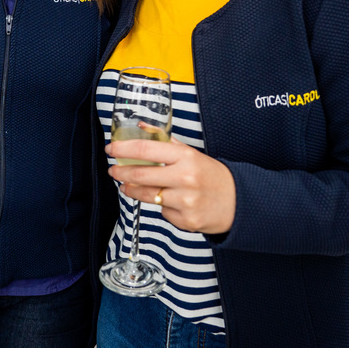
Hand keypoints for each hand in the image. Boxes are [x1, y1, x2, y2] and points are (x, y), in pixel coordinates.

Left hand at [106, 132, 236, 234]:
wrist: (237, 202)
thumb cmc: (211, 175)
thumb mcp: (190, 153)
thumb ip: (164, 140)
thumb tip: (142, 126)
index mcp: (186, 157)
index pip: (146, 150)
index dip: (123, 149)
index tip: (111, 149)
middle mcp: (185, 179)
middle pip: (140, 175)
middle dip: (120, 172)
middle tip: (113, 170)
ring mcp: (185, 201)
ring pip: (146, 196)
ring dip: (131, 190)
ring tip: (126, 185)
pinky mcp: (186, 220)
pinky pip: (162, 212)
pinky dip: (160, 206)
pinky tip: (168, 201)